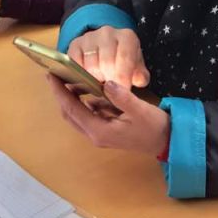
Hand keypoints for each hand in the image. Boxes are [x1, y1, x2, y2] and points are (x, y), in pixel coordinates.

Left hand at [48, 75, 168, 154]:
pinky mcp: (106, 130)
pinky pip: (89, 115)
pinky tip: (88, 89)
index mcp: (100, 131)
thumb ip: (122, 97)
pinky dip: (84, 102)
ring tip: (68, 79)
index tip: (51, 76)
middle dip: (61, 95)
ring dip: (72, 99)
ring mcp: (100, 134)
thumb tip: (107, 83)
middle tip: (55, 75)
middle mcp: (96, 134)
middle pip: (70, 114)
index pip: (73, 109)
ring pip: (78, 115)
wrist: (166, 142)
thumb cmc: (154, 128)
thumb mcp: (140, 110)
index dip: (60, 93)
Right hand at [67, 27, 149, 88]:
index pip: (125, 58)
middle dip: (109, 81)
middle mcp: (107, 33)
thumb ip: (141, 76)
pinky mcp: (74, 44)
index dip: (123, 77)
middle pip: (106, 63)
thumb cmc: (124, 61)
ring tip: (100, 83)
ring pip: (90, 66)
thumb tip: (139, 80)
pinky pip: (75, 65)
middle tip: (111, 90)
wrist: (106, 48)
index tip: (122, 92)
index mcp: (127, 37)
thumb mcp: (136, 68)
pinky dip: (80, 76)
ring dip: (95, 80)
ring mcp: (89, 37)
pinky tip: (88, 80)